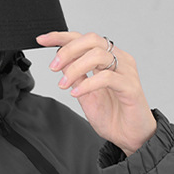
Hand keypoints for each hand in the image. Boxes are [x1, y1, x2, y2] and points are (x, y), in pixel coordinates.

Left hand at [36, 31, 156, 156]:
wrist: (130, 137)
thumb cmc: (113, 116)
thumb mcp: (85, 94)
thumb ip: (76, 76)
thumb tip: (60, 61)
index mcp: (108, 59)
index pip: (84, 39)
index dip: (62, 37)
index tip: (42, 40)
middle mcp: (119, 60)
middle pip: (92, 40)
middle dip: (67, 51)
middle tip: (53, 67)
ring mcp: (126, 72)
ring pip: (98, 55)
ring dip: (75, 68)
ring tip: (63, 84)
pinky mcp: (130, 87)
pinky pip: (106, 78)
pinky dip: (87, 84)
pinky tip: (76, 93)